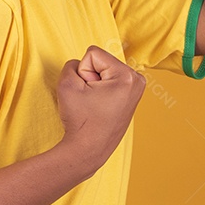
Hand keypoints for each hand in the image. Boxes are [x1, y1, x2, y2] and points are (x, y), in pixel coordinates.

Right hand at [55, 45, 146, 173]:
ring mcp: (137, 89)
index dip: (83, 72)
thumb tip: (82, 65)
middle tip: (91, 101)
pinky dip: (102, 90)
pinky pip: (109, 80)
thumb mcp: (67, 83)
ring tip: (96, 104)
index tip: (87, 94)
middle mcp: (137, 80)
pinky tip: (101, 106)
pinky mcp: (132, 96)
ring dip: (95, 84)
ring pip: (104, 70)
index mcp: (127, 76)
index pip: (92, 53)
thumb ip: (71, 64)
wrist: (88, 150)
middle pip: (101, 60)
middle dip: (90, 77)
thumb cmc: (80, 120)